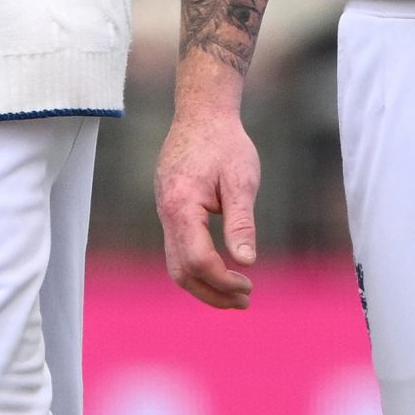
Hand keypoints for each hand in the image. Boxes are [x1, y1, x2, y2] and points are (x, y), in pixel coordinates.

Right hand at [155, 104, 260, 308]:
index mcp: (181, 206)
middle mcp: (166, 213)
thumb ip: (241, 223)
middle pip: (181, 272)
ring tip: (236, 292)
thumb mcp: (241, 179)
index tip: (249, 285)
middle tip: (245, 301)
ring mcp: (164, 211)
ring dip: (204, 284)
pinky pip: (178, 248)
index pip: (198, 260)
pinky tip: (222, 268)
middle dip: (211, 293)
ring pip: (176, 263)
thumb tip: (246, 263)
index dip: (223, 280)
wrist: (202, 113)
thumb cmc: (224, 143)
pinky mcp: (170, 209)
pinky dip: (198, 266)